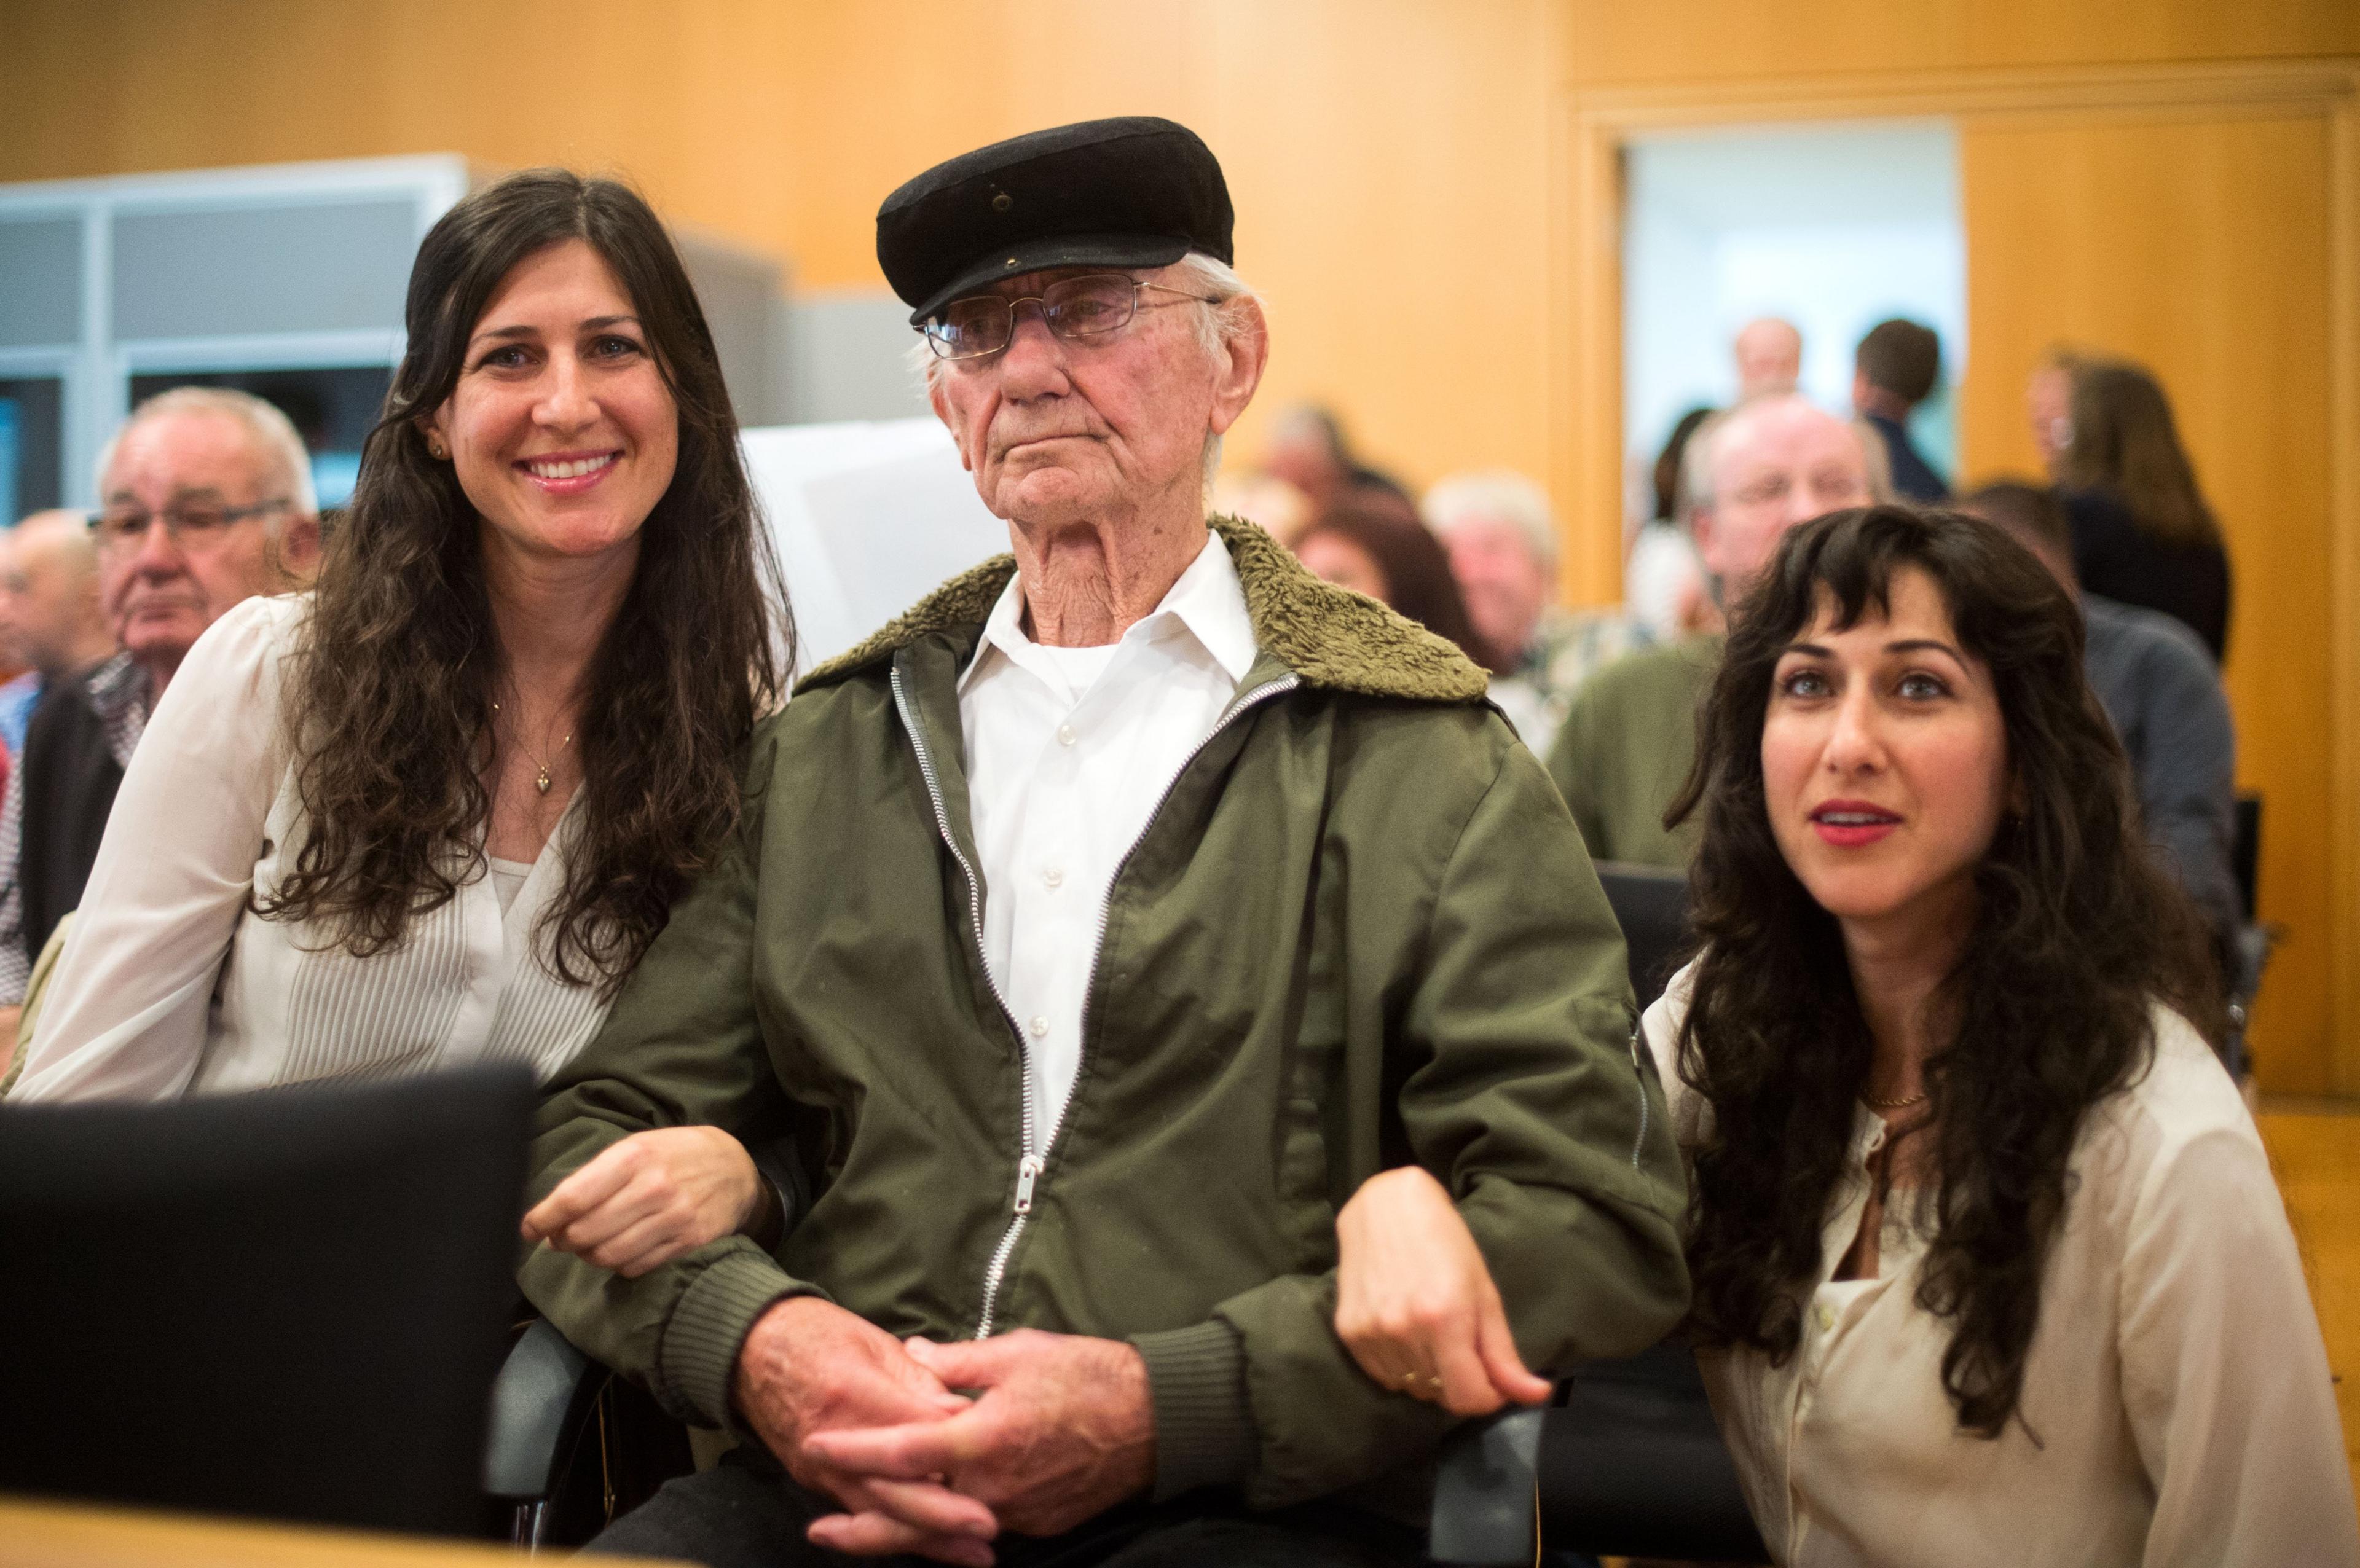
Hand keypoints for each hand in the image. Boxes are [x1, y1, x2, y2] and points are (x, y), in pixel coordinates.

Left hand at [521, 1126, 763, 1278]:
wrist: (735, 1167)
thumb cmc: (674, 1155)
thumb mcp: (636, 1147)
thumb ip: (594, 1177)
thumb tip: (550, 1218)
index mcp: (634, 1157)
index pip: (572, 1198)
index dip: (542, 1219)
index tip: (529, 1228)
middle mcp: (653, 1187)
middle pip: (585, 1232)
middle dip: (564, 1240)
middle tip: (561, 1238)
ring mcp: (674, 1217)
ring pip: (608, 1255)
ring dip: (589, 1255)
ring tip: (589, 1245)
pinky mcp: (688, 1242)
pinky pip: (636, 1267)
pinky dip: (619, 1264)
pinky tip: (622, 1249)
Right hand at [735, 1297, 997, 1564]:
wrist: (750, 1350)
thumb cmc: (817, 1335)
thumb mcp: (873, 1341)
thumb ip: (919, 1377)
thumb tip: (961, 1409)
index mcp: (851, 1393)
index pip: (907, 1431)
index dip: (950, 1448)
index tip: (995, 1459)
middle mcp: (832, 1440)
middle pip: (892, 1488)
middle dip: (942, 1513)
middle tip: (989, 1526)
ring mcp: (820, 1469)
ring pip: (879, 1513)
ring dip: (927, 1537)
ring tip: (974, 1554)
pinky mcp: (816, 1484)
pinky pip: (861, 1514)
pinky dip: (897, 1534)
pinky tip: (932, 1547)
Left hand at [803, 1329, 1154, 1538]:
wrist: (1156, 1419)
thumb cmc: (1088, 1376)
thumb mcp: (1018, 1353)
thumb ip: (957, 1362)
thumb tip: (911, 1359)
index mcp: (981, 1440)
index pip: (902, 1454)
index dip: (854, 1453)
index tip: (815, 1447)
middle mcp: (992, 1489)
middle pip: (912, 1519)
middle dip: (861, 1530)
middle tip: (817, 1530)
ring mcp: (1016, 1513)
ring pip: (945, 1529)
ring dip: (902, 1530)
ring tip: (861, 1530)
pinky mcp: (1039, 1523)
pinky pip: (982, 1526)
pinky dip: (951, 1524)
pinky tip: (933, 1516)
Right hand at [1333, 1165, 1553, 1416]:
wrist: (1386, 1205)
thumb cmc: (1445, 1242)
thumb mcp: (1483, 1293)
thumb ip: (1504, 1352)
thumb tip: (1538, 1395)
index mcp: (1445, 1318)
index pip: (1468, 1398)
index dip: (1487, 1398)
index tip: (1492, 1381)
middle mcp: (1404, 1330)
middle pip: (1439, 1395)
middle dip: (1458, 1380)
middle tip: (1459, 1343)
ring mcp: (1371, 1332)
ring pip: (1410, 1388)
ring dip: (1427, 1374)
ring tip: (1429, 1333)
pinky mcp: (1347, 1331)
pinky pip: (1382, 1376)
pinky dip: (1399, 1367)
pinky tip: (1404, 1332)